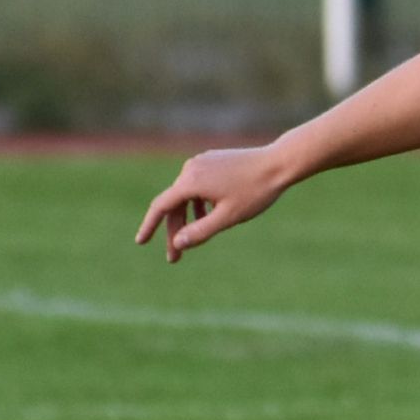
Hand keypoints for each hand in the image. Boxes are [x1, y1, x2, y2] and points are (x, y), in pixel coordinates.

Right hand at [135, 144, 295, 261]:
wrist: (278, 163)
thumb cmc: (256, 192)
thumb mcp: (228, 217)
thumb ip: (201, 231)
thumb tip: (178, 243)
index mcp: (191, 181)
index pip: (161, 206)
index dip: (149, 226)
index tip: (140, 242)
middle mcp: (191, 168)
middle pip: (174, 204)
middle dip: (174, 231)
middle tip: (175, 258)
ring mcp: (201, 162)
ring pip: (186, 195)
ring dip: (187, 218)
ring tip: (195, 238)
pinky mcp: (212, 161)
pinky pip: (197, 186)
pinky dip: (198, 204)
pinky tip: (208, 215)